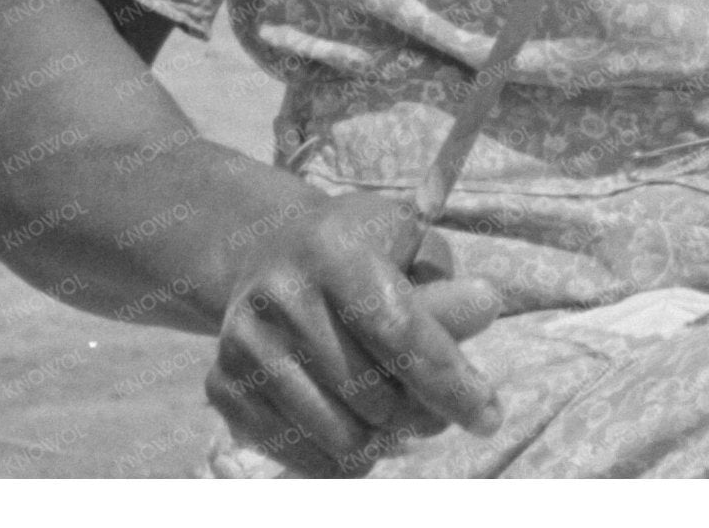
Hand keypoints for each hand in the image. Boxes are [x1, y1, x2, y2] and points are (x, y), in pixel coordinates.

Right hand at [205, 189, 503, 477]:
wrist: (268, 253)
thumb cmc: (361, 252)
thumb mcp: (408, 249)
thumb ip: (445, 290)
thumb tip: (488, 305)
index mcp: (332, 249)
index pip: (398, 330)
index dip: (448, 380)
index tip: (488, 417)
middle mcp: (279, 295)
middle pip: (370, 392)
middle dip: (420, 415)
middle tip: (437, 412)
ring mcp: (243, 343)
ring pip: (337, 432)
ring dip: (383, 441)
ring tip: (395, 419)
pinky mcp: (220, 384)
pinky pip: (297, 453)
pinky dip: (338, 458)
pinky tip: (356, 431)